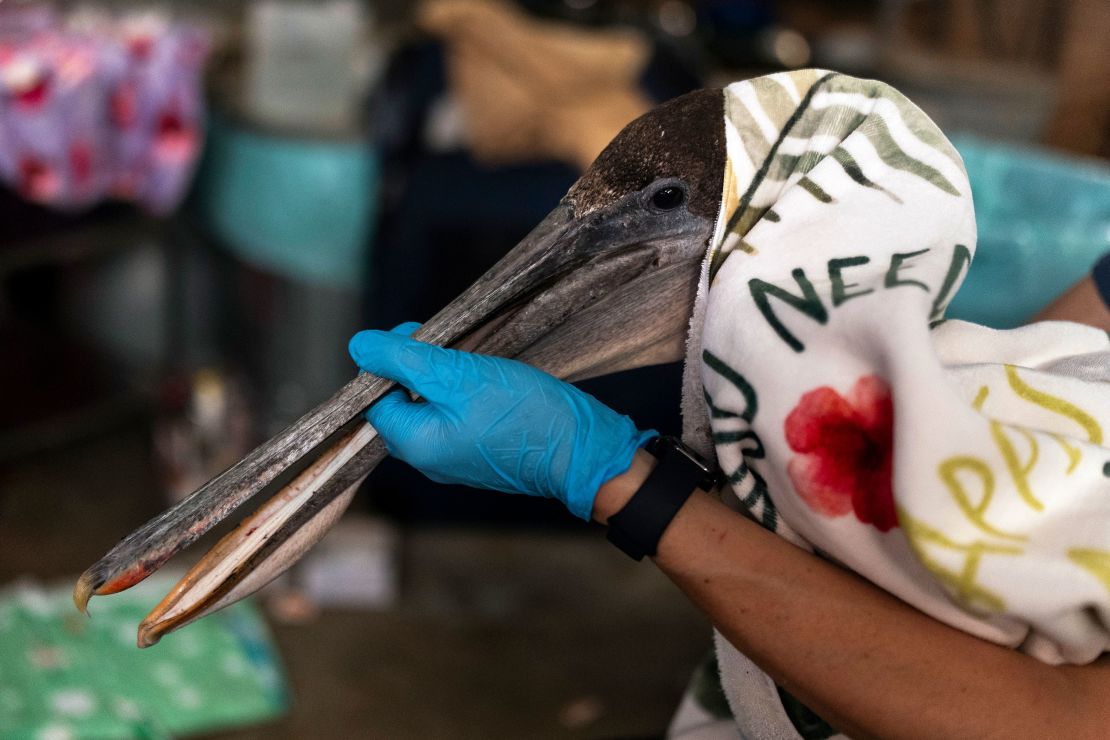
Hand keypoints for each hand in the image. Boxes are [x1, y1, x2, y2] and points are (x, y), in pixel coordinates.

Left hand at [348, 323, 655, 519]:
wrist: (583, 450)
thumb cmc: (523, 413)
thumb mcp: (459, 375)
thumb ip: (405, 360)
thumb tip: (359, 347)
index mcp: (416, 444)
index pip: (375, 399)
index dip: (389, 361)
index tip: (421, 337)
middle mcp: (430, 459)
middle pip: (402, 402)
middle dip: (418, 367)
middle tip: (448, 344)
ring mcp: (457, 458)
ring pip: (432, 408)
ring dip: (445, 378)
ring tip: (471, 359)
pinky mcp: (482, 452)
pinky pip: (457, 418)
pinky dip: (465, 394)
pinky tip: (487, 380)